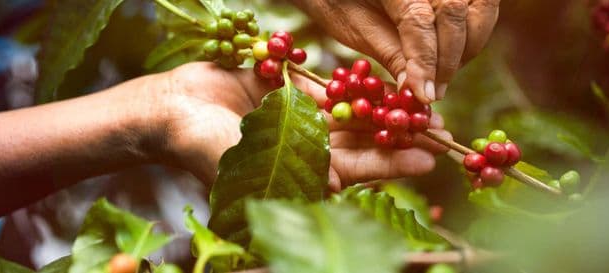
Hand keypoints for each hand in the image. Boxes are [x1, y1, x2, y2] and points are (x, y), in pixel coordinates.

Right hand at [159, 62, 449, 190]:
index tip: (428, 158)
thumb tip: (338, 185)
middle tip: (440, 128)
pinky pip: (327, 84)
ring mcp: (297, 115)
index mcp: (299, 171)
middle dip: (399, 135)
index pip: (355, 169)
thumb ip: (291, 172)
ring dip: (384, 107)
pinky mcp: (288, 88)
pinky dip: (353, 82)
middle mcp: (304, 145)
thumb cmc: (198, 145)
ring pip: (350, 111)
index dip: (391, 164)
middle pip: (361, 140)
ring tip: (421, 101)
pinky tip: (383, 78)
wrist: (169, 109)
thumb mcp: (246, 163)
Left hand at [290, 0, 499, 102]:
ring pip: (480, 7)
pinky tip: (450, 56)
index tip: (425, 96)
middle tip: (433, 93)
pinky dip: (473, 32)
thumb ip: (389, 53)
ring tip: (442, 77)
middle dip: (450, 59)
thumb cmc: (336, 0)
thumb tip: (416, 92)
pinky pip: (479, 5)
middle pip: (456, 13)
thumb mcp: (353, 26)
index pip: (419, 22)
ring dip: (469, 46)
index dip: (425, 63)